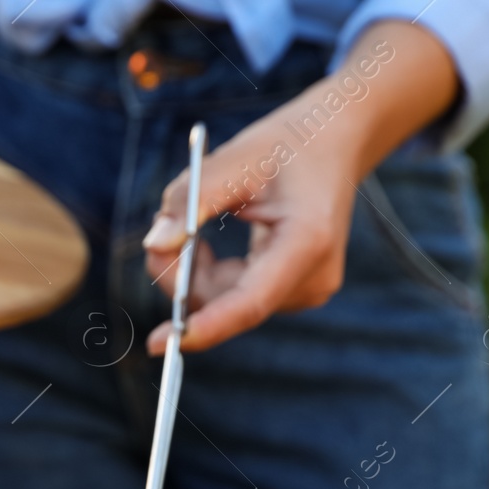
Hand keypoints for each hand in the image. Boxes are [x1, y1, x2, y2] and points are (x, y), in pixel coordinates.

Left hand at [142, 21, 458, 353]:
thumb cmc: (284, 146)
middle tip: (160, 231)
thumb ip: (190, 199)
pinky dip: (208, 274)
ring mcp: (307, 292)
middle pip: (226, 303)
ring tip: (195, 224)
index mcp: (307, 242)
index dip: (205, 326)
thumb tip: (154, 244)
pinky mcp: (293, 294)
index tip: (161, 344)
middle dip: (181, 275)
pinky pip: (232, 299)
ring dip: (193, 271)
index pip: (250, 302)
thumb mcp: (234, 159)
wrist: (333, 143)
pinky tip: (211, 243)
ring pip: (223, 303)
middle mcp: (312, 279)